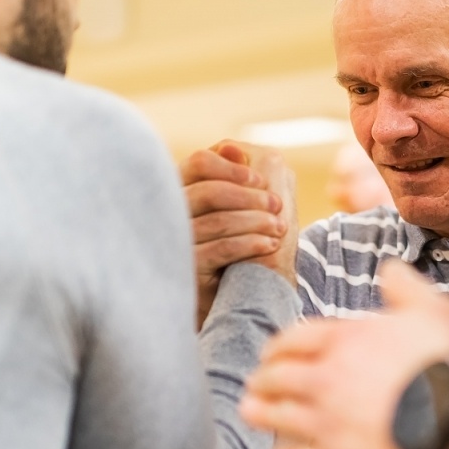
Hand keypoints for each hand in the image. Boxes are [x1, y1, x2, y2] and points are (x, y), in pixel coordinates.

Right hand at [183, 141, 297, 327]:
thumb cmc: (231, 248)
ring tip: (278, 227)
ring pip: (217, 221)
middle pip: (208, 190)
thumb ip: (233, 178)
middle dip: (249, 196)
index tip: (260, 180)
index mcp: (179, 190)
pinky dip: (250, 244)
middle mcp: (170, 213)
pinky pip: (220, 249)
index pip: (198, 163)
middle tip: (278, 205)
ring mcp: (175, 242)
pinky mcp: (186, 269)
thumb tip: (233, 148)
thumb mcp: (234, 210)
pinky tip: (270, 245)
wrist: (223, 300)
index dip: (231, 167)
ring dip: (255, 221)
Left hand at [241, 261, 448, 448]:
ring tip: (253, 412)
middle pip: (276, 377)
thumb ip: (408, 290)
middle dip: (264, 378)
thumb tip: (389, 269)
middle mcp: (327, 380)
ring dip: (261, 412)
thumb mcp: (438, 312)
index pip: (295, 338)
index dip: (280, 345)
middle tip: (256, 383)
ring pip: (276, 417)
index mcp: (347, 341)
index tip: (272, 352)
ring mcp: (327, 425)